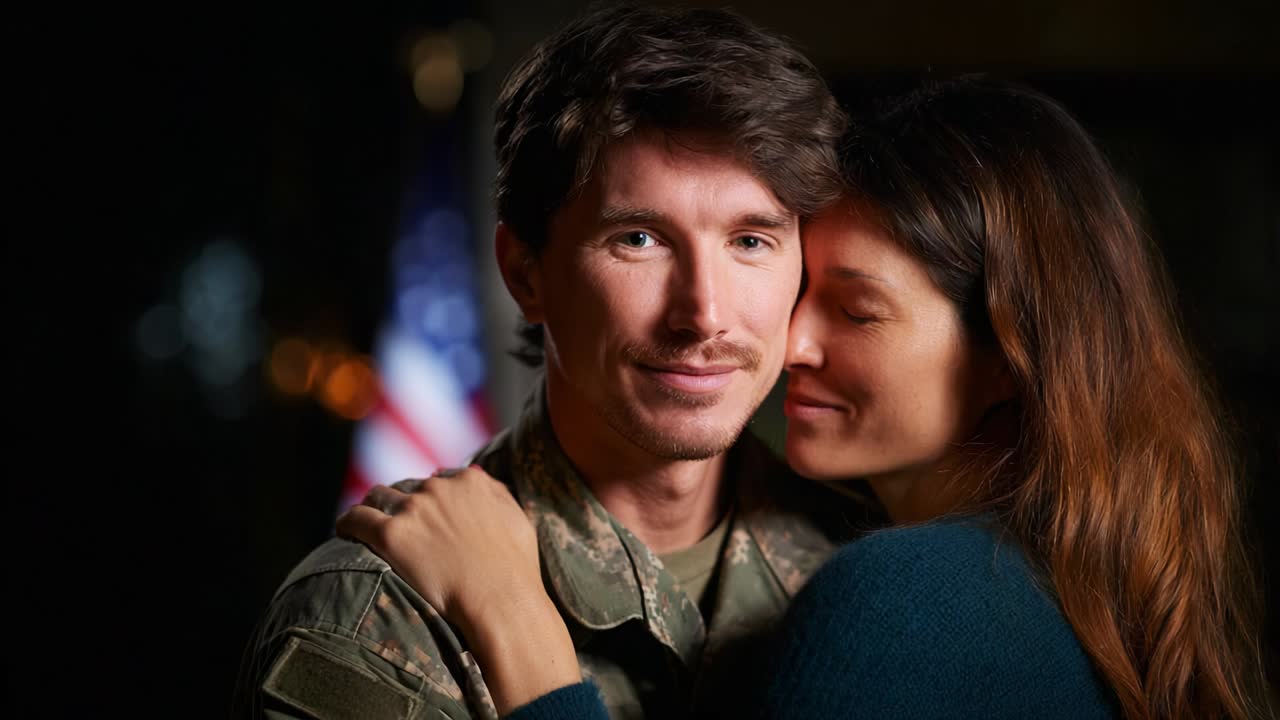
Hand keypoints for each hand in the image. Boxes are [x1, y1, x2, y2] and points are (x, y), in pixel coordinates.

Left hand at [337, 467, 581, 713]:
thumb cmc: (515, 569)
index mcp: (470, 482)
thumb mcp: (517, 518)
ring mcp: (413, 509)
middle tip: (394, 527)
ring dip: (372, 509)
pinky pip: (356, 518)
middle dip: (399, 504)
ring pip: (377, 497)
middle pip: (405, 487)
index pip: (437, 479)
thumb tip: (474, 473)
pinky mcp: (391, 534)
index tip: (423, 514)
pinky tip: (343, 532)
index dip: (428, 498)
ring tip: (364, 526)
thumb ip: (495, 492)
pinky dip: (347, 523)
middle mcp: (439, 488)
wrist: (501, 601)